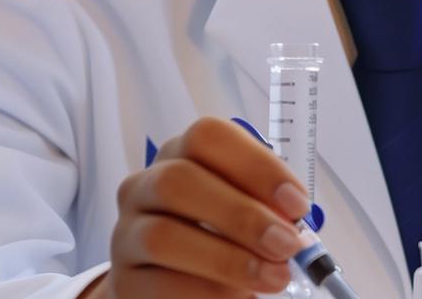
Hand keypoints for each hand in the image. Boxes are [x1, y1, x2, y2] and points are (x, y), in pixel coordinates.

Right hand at [92, 117, 311, 297]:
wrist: (171, 286)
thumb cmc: (216, 238)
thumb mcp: (241, 212)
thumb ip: (266, 209)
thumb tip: (296, 226)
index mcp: (178, 155)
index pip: (207, 137)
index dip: (256, 166)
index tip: (296, 204)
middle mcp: (143, 187)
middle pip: (179, 180)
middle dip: (241, 214)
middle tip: (286, 245)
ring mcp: (126, 233)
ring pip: (163, 235)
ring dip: (227, 258)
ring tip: (273, 277)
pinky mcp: (125, 280)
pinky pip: (162, 285)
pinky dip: (208, 293)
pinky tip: (240, 297)